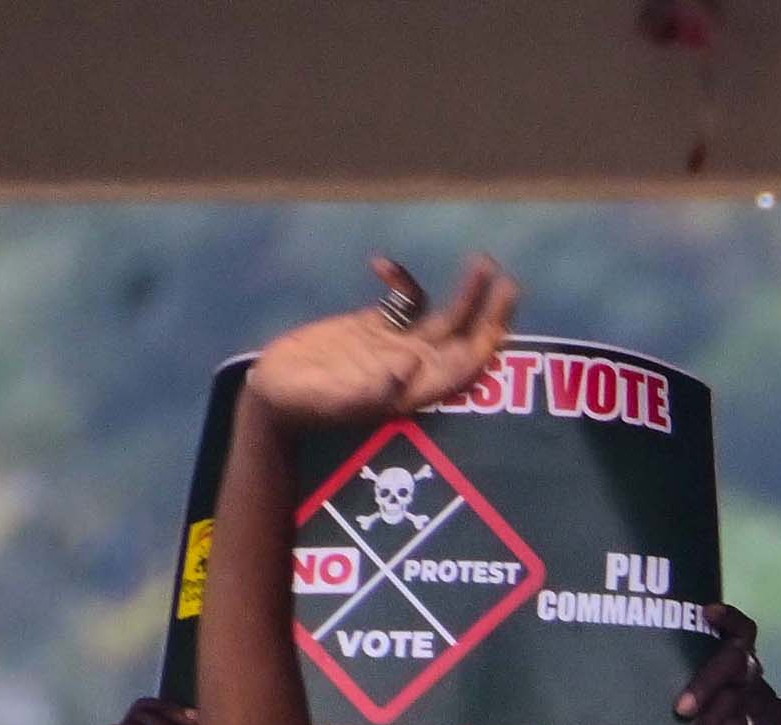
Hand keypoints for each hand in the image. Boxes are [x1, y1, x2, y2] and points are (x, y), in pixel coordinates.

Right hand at [245, 255, 516, 434]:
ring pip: (444, 317)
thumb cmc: (304, 406)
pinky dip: (400, 282)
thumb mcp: (336, 401)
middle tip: (506, 276)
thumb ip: (373, 390)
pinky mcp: (373, 328)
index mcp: (419, 388)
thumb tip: (410, 366)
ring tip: (482, 262)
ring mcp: (397, 345)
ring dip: (465, 293)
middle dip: (490, 309)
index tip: (504, 308)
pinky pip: (402, 302)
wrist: (273, 397)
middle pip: (466, 336)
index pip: (469, 362)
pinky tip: (380, 264)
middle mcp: (417, 367)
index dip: (491, 335)